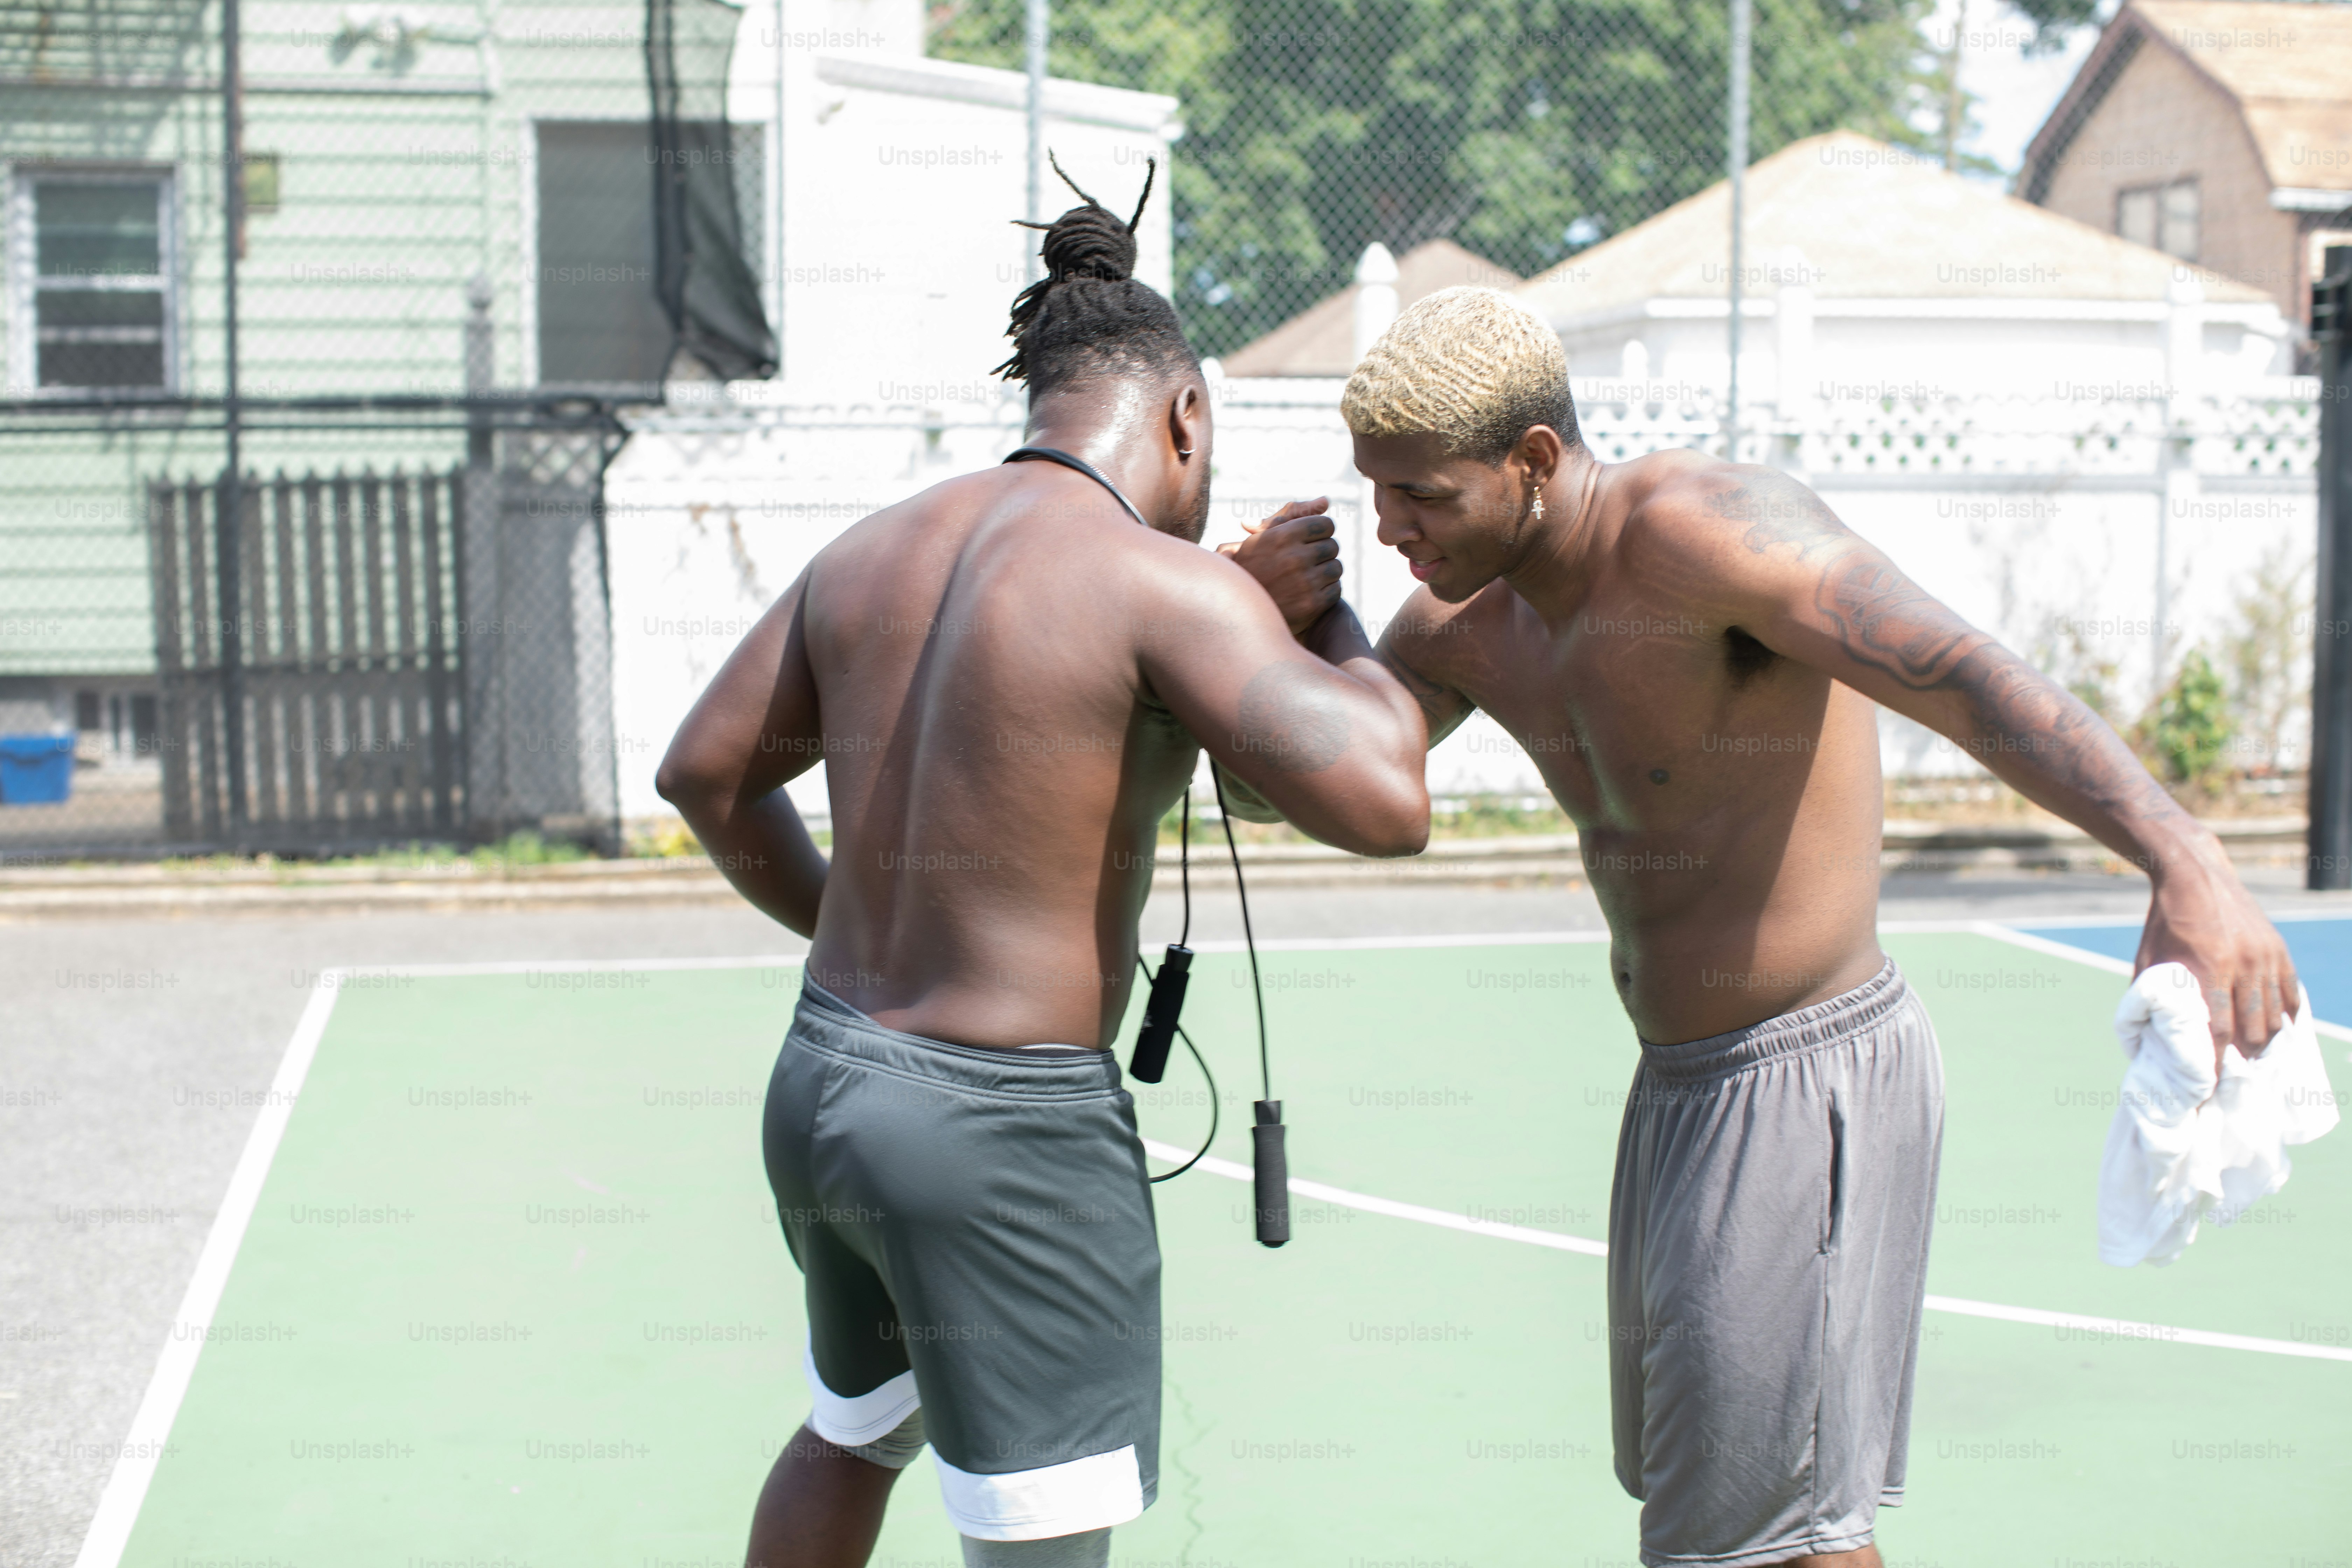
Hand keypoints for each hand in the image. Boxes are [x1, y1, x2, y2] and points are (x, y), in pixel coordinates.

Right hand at [1221, 497, 1342, 636]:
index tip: (1311, 541)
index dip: (1320, 532)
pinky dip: (1326, 591)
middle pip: (1333, 546)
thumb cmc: (1250, 567)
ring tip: (1307, 577)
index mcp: (1282, 536)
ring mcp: (1305, 583)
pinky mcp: (1312, 605)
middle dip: (1321, 552)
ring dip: (1325, 572)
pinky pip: (1336, 590)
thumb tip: (1326, 500)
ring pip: (1336, 568)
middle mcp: (1295, 557)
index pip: (1326, 524)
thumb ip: (1292, 514)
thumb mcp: (1263, 536)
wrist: (1236, 609)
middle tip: (1306, 561)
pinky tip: (1309, 593)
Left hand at [2135, 844, 2299, 1066]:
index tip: (2208, 1087)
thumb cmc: (2163, 925)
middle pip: (2251, 1031)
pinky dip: (2285, 1017)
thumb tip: (2149, 1040)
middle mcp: (2242, 966)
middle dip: (2242, 1059)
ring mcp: (2265, 958)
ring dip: (2265, 1043)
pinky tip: (2276, 1032)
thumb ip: (2150, 1001)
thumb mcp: (2147, 963)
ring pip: (2274, 1017)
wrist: (2193, 876)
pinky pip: (2290, 994)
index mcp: (2207, 971)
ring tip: (2253, 1060)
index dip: (2214, 1064)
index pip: (2216, 1033)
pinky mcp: (2278, 950)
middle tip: (2233, 1077)